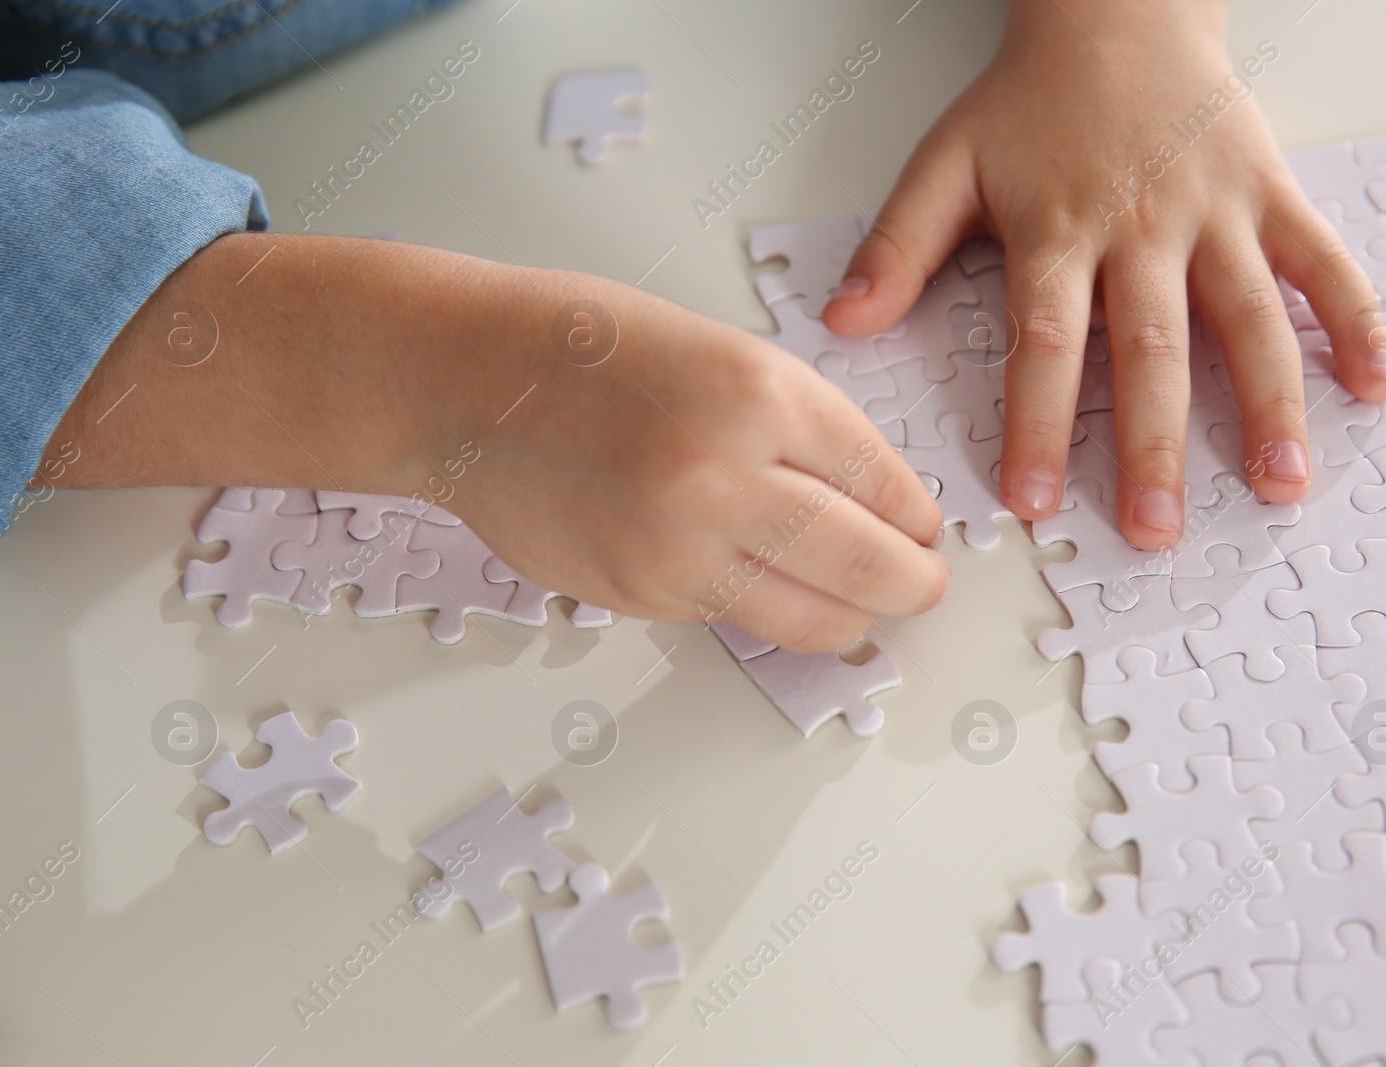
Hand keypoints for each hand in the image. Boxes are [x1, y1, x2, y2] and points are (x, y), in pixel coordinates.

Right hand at [447, 269, 947, 651]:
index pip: (887, 484)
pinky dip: (765, 608)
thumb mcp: (722, 351)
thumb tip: (875, 502)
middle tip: (917, 582)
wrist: (463, 382)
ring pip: (817, 621)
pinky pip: (737, 620)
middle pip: (874, 570)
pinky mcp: (639, 595)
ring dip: (852, 616)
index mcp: (760, 394)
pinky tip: (759, 577)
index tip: (923, 530)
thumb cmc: (582, 348)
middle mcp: (726, 476)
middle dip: (912, 585)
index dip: (918, 519)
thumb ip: (802, 426)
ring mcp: (679, 548)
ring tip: (853, 597)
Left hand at [821, 0, 1385, 550]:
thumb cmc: (1032, 100)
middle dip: (1154, 447)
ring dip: (1270, 404)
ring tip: (1282, 482)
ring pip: (1248, 318)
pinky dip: (1355, 319)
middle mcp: (1141, 230)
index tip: (1033, 499)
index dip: (1036, 423)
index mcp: (1058, 231)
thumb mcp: (948, 162)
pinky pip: (1322, 261)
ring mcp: (1215, 213)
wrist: (1118, 12)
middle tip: (1157, 529)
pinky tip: (1376, 384)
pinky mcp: (1270, 194)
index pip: (1045, 342)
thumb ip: (899, 247)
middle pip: (1150, 350)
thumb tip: (844, 322)